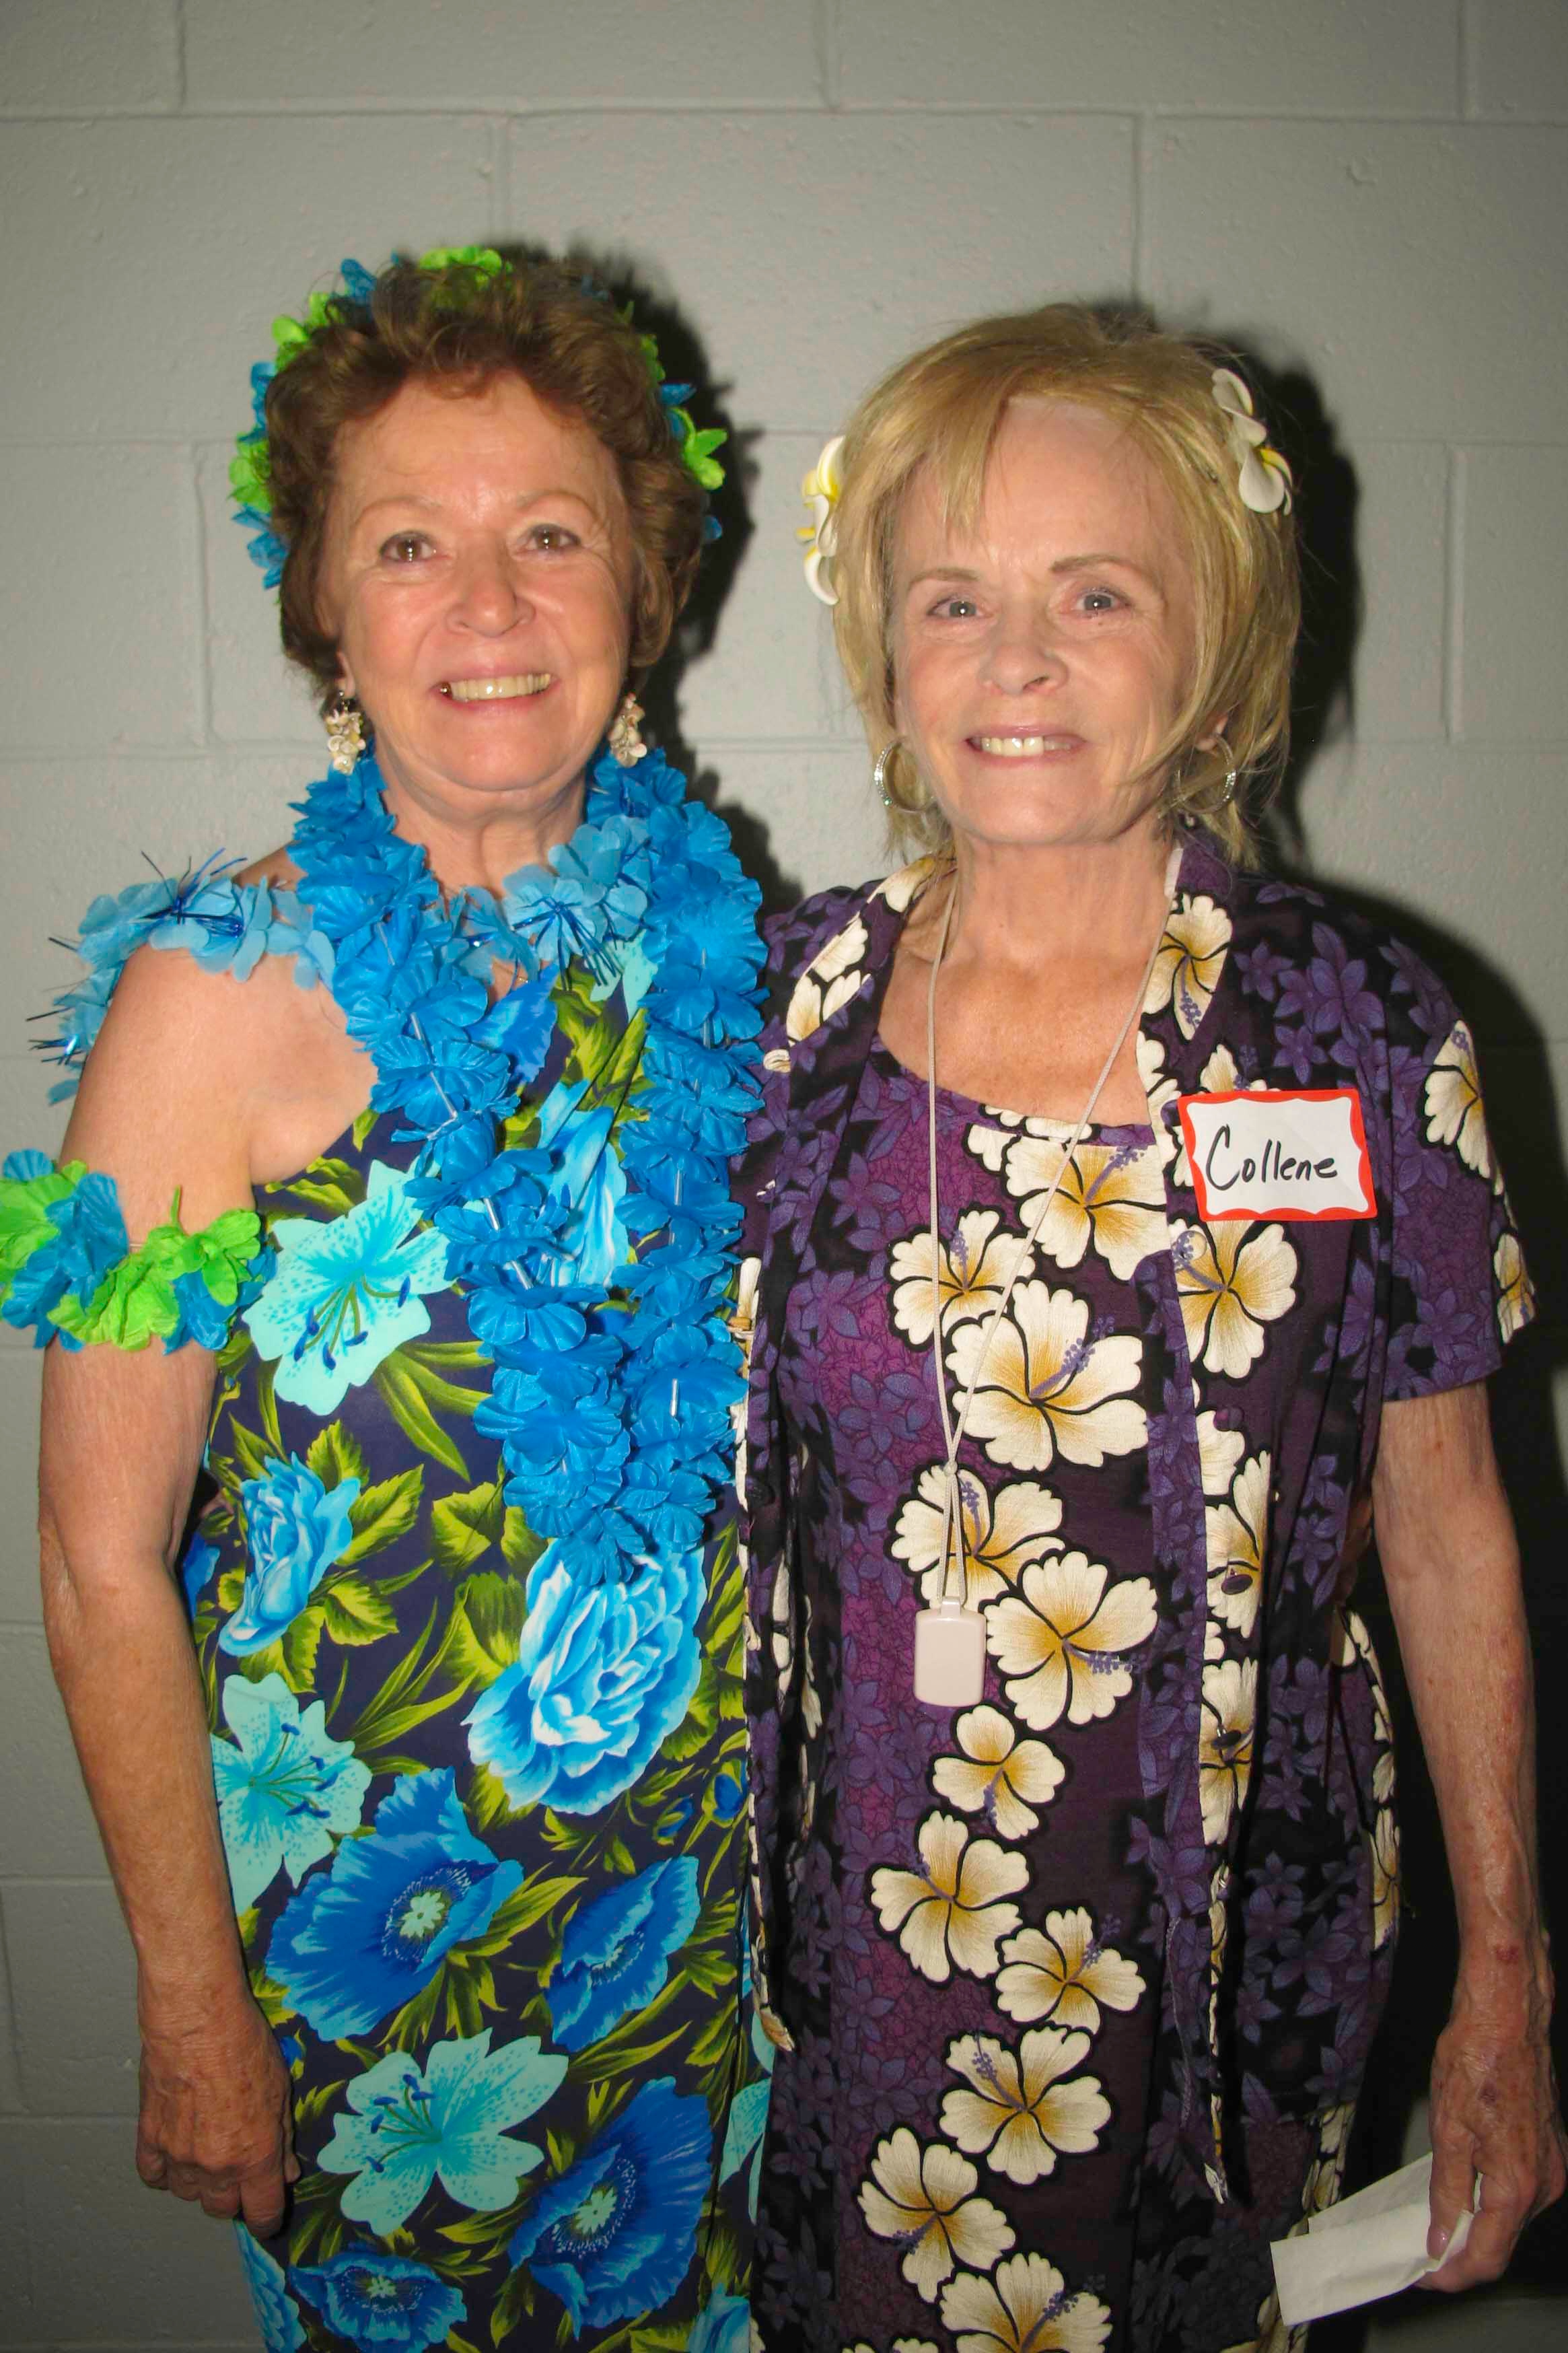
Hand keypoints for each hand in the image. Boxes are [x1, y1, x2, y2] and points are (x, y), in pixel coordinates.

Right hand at [136, 1994, 298, 2233]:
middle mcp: (216, 2165)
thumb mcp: (280, 2090)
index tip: (267, 2216)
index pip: (262, 2213)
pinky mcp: (149, 2137)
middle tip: (239, 2171)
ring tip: (209, 2151)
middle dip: (234, 2197)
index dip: (267, 2219)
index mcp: (255, 2156)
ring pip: (188, 2194)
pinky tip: (175, 2153)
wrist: (197, 2019)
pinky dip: (165, 2171)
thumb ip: (282, 2138)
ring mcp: (179, 2155)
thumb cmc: (245, 2045)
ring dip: (199, 2183)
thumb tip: (285, 2173)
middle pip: (222, 2209)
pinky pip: (153, 2175)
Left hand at [1421, 1969, 1566, 2290]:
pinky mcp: (1551, 2150)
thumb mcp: (1448, 2131)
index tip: (1424, 2276)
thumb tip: (1441, 2236)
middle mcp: (1544, 2185)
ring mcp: (1552, 2167)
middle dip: (1464, 2255)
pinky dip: (1493, 2202)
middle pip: (1503, 2244)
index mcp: (1516, 2187)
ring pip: (1513, 2219)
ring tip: (1438, 2225)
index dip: (1453, 2274)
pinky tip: (1464, 2192)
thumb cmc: (1476, 2063)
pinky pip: (1521, 2192)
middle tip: (1424, 2255)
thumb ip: (1446, 2192)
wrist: (1508, 2018)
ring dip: (1479, 2228)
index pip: (1487, 2257)